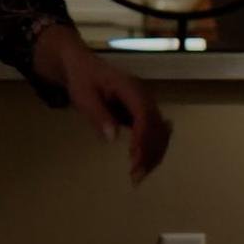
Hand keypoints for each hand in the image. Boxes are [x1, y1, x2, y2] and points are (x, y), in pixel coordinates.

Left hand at [57, 48, 171, 185]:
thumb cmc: (82, 80)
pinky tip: (143, 165)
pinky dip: (151, 150)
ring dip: (153, 155)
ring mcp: (147, 105)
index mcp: (131, 88)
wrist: (83, 66)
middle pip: (157, 127)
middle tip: (135, 176)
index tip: (134, 160)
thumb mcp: (83, 96)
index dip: (142, 139)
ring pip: (160, 133)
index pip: (144, 115)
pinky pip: (154, 133)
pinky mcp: (144, 113)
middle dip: (150, 153)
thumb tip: (112, 137)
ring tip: (138, 176)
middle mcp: (144, 97)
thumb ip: (97, 115)